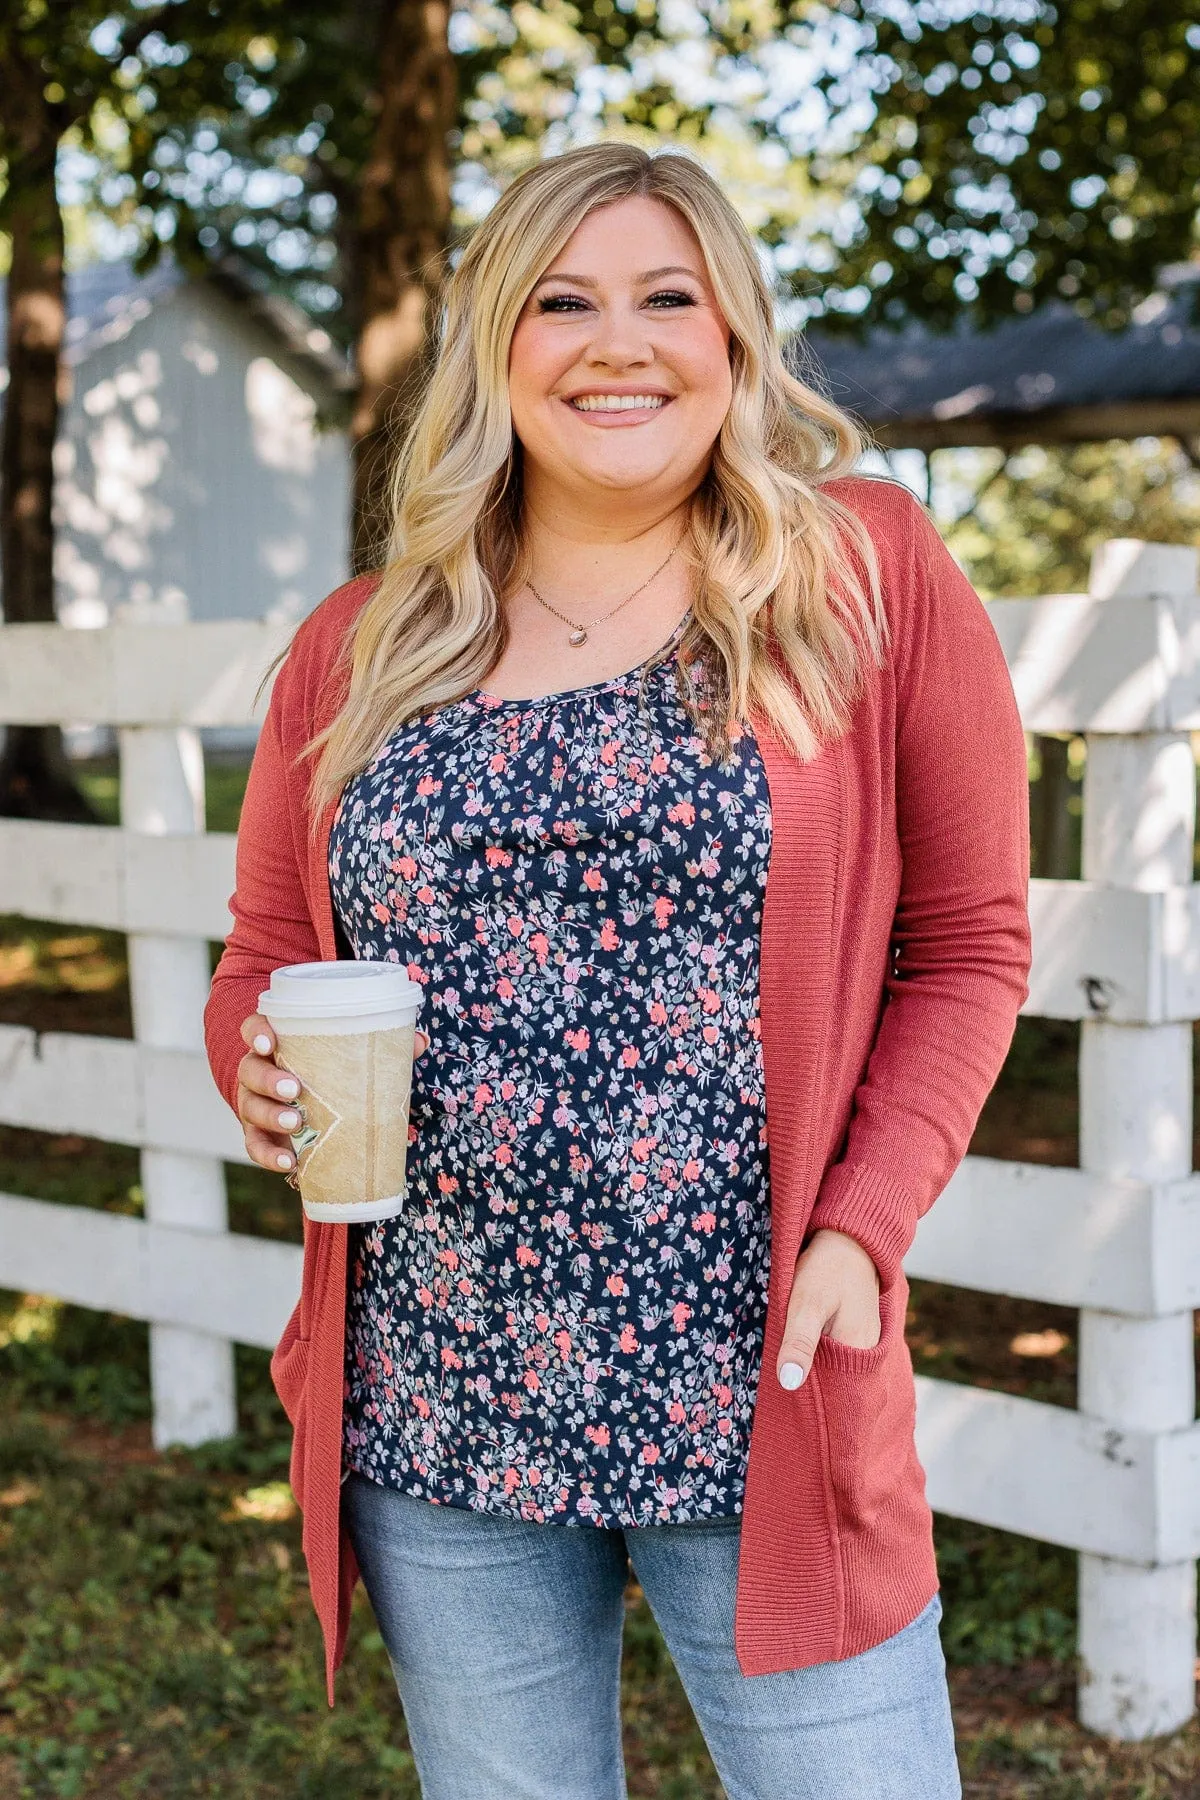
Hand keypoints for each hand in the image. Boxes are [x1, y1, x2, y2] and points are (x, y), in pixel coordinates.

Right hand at [236, 1011, 429, 1173]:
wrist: (309, 1104)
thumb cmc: (330, 1070)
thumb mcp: (353, 1054)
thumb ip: (384, 1044)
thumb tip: (421, 1041)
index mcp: (278, 1044)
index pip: (254, 1029)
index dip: (257, 1033)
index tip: (270, 1042)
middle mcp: (259, 1071)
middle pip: (250, 1070)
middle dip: (268, 1080)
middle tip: (294, 1089)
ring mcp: (256, 1103)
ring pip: (250, 1107)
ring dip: (270, 1115)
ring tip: (295, 1123)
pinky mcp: (260, 1134)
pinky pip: (256, 1145)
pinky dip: (269, 1156)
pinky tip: (290, 1163)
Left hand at [776, 1228, 881, 1390]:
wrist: (849, 1238)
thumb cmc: (826, 1269)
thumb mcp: (807, 1303)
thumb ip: (799, 1342)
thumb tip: (789, 1383)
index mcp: (857, 1352)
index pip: (836, 1395)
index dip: (813, 1404)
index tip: (791, 1406)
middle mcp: (866, 1352)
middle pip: (835, 1382)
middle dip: (810, 1388)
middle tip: (779, 1389)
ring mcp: (863, 1340)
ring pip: (833, 1367)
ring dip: (813, 1371)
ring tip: (786, 1373)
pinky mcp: (855, 1330)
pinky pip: (836, 1352)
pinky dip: (818, 1355)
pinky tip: (801, 1352)